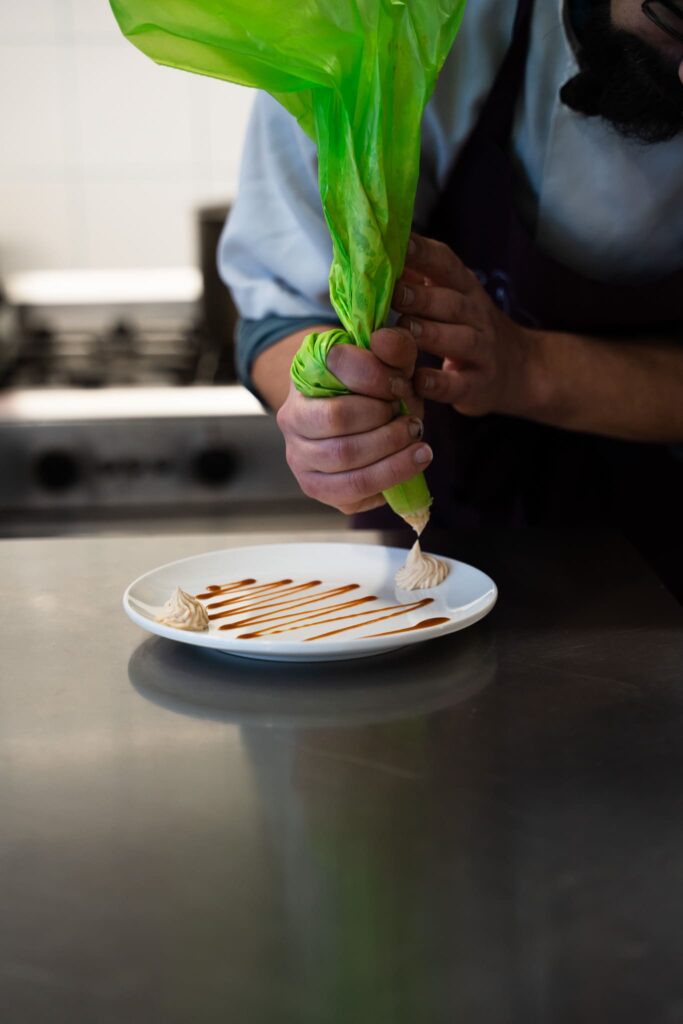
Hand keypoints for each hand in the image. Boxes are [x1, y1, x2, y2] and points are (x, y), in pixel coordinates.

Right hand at [276, 328, 432, 514]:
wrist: (363, 429)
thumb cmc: (376, 394)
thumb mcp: (390, 366)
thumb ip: (395, 349)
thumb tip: (385, 340)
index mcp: (304, 375)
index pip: (335, 364)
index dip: (376, 374)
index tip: (402, 384)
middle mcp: (291, 416)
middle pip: (339, 417)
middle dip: (386, 419)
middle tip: (412, 420)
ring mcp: (299, 455)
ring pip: (345, 456)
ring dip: (392, 449)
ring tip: (416, 440)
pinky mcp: (315, 487)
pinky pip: (352, 489)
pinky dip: (390, 476)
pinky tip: (413, 462)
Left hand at [392, 233, 537, 417]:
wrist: (521, 368)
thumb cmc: (468, 328)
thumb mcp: (451, 298)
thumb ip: (417, 280)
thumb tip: (374, 255)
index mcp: (464, 289)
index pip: (445, 264)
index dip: (422, 252)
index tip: (397, 243)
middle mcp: (476, 315)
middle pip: (452, 302)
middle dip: (422, 296)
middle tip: (393, 293)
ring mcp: (481, 351)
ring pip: (459, 339)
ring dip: (431, 334)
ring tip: (404, 330)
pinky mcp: (478, 385)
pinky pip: (459, 384)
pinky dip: (438, 384)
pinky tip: (417, 381)